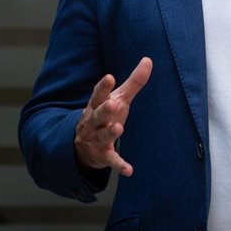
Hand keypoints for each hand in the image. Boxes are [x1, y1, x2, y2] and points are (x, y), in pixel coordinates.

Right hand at [74, 57, 151, 176]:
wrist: (82, 145)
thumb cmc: (105, 115)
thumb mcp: (118, 98)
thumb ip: (134, 82)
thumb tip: (148, 59)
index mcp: (97, 105)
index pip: (98, 94)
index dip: (103, 86)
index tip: (109, 77)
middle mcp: (94, 121)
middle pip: (97, 114)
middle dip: (104, 110)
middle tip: (112, 104)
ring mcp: (97, 139)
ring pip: (102, 136)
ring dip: (110, 133)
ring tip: (118, 128)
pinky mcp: (103, 155)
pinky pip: (111, 160)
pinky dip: (120, 165)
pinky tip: (129, 170)